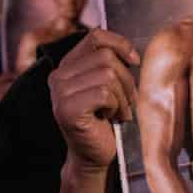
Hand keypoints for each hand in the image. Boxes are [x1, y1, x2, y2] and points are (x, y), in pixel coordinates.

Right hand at [48, 29, 139, 170]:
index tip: (134, 61)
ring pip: (108, 75)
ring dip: (122, 96)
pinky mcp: (68, 109)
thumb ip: (110, 63)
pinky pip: (104, 93)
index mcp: (67, 65)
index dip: (120, 44)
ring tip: (118, 111)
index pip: (96, 36)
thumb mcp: (107, 85)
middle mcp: (58, 76)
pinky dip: (116, 106)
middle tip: (126, 101)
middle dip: (126, 80)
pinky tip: (111, 118)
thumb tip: (131, 53)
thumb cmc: (104, 121)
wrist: (93, 156)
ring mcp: (60, 92)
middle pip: (106, 57)